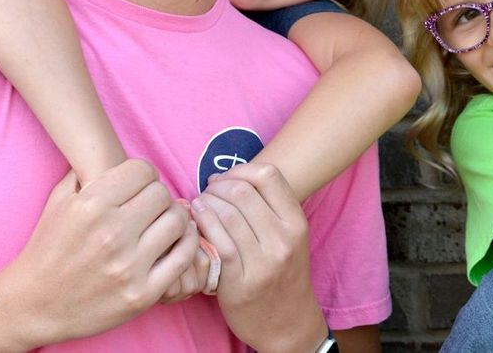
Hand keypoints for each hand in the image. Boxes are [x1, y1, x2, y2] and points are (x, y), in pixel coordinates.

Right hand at [3, 160, 197, 344]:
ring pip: (178, 221)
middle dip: (157, 197)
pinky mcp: (142, 294)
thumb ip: (87, 172)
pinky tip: (178, 239)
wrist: (33, 307)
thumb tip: (117, 151)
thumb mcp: (58, 202)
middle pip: (162, 193)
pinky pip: (185, 255)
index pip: (143, 170)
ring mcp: (128, 266)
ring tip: (162, 223)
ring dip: (174, 218)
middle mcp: (111, 234)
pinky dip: (188, 243)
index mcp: (90, 206)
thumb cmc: (47, 250)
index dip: (143, 175)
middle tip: (149, 207)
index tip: (138, 186)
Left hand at [190, 162, 326, 351]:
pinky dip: (201, 224)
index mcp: (296, 223)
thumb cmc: (283, 274)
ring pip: (226, 214)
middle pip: (242, 191)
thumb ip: (270, 208)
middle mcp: (283, 240)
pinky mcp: (240, 281)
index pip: (268, 175)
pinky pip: (216, 241)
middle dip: (217, 186)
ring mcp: (263, 262)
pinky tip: (195, 221)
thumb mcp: (291, 237)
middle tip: (207, 193)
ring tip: (199, 206)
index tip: (226, 179)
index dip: (240, 170)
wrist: (288, 323)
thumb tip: (229, 178)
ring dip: (205, 203)